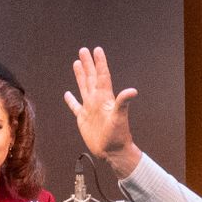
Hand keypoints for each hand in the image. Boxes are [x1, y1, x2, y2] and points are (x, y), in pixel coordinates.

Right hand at [68, 47, 140, 176]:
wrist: (112, 151)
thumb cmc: (118, 135)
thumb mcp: (120, 117)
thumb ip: (123, 102)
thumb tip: (133, 90)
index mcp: (105, 98)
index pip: (102, 76)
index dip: (99, 63)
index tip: (97, 50)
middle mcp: (97, 100)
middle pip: (91, 77)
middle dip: (87, 64)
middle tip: (83, 50)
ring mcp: (90, 108)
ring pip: (83, 87)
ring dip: (80, 76)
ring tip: (76, 63)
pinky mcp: (83, 119)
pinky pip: (75, 107)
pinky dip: (71, 100)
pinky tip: (68, 94)